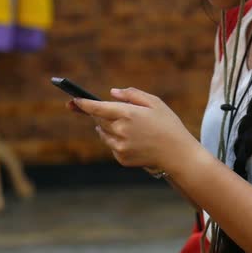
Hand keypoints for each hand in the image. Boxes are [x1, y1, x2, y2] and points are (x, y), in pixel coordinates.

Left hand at [70, 88, 199, 170]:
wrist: (178, 154)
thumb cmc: (168, 125)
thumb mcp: (155, 103)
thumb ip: (132, 95)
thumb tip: (112, 93)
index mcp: (128, 114)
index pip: (97, 107)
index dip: (83, 104)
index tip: (74, 100)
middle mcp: (121, 130)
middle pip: (98, 119)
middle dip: (98, 114)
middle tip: (97, 110)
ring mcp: (120, 146)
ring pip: (103, 133)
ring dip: (106, 127)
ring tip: (124, 125)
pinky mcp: (122, 158)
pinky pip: (112, 146)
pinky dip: (116, 140)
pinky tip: (132, 139)